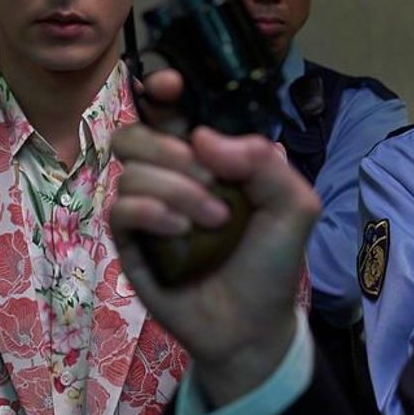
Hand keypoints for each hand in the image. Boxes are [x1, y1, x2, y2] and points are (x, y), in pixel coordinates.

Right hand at [110, 69, 319, 405]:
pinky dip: (153, 212)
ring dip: (177, 189)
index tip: (169, 88)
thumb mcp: (293, 205)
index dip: (160, 89)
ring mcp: (144, 208)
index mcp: (205, 157)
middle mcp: (169, 175)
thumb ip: (263, 160)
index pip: (167, 110)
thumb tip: (200, 136)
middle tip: (208, 178)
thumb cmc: (271, 261)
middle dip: (168, 147)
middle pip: (134, 131)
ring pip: (129, 168)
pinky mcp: (128, 241)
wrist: (253, 326)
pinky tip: (181, 232)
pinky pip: (119, 207)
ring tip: (213, 221)